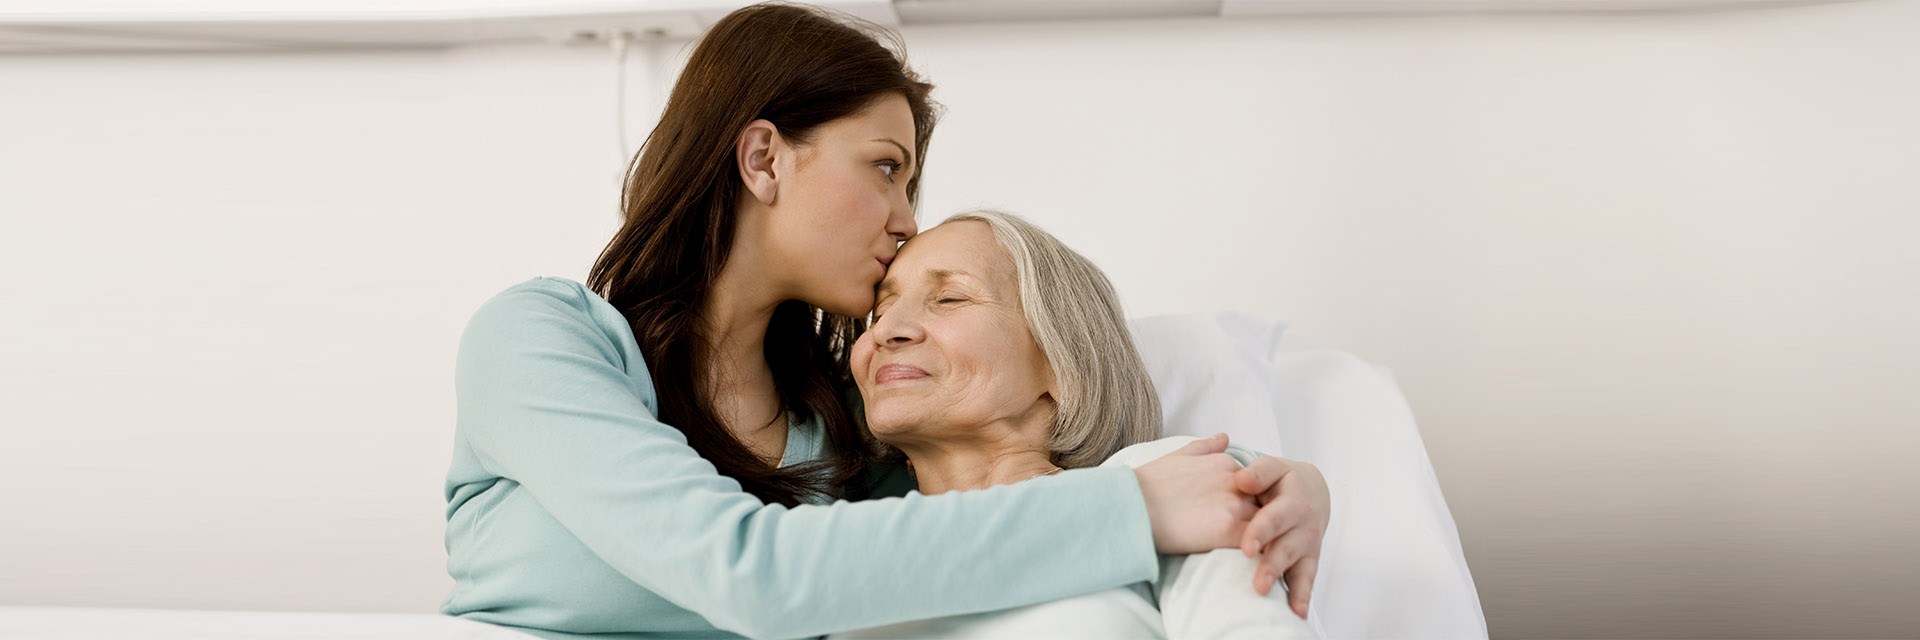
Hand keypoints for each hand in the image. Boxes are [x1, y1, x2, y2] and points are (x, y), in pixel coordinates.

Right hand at [1133, 433, 1259, 553]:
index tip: (1238, 518)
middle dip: (1261, 520)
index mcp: (1225, 462)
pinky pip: (1257, 543)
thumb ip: (1205, 447)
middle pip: (1265, 503)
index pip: (1255, 485)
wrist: (1130, 508)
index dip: (1249, 503)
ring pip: (1266, 524)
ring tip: (1257, 553)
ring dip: (1263, 538)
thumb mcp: (1177, 456)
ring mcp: (1234, 503)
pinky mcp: (1230, 529)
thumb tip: (1224, 437)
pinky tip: (1251, 562)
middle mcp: (1235, 479)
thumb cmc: (1147, 485)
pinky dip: (1258, 552)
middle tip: (1256, 538)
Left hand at [1234, 455, 1330, 618]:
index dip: (1261, 532)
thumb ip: (1259, 473)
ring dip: (1286, 584)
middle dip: (1272, 566)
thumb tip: (1242, 480)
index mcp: (1293, 500)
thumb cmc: (1283, 480)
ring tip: (1268, 596)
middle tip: (1258, 583)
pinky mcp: (1309, 560)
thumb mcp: (1273, 468)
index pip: (1274, 518)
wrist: (1313, 490)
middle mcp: (1304, 525)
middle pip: (1287, 547)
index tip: (1247, 547)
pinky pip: (1307, 579)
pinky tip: (1296, 613)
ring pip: (1298, 566)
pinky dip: (1302, 596)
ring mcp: (1308, 544)